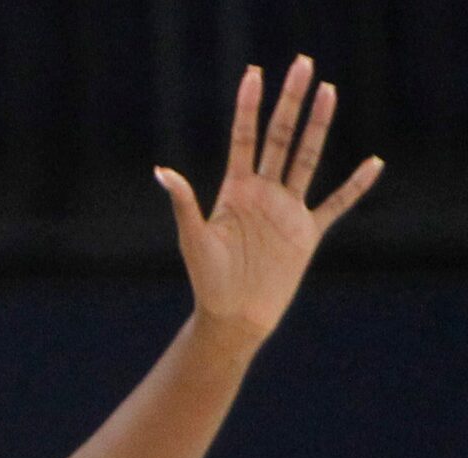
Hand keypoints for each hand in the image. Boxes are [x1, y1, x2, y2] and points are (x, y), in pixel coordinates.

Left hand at [155, 56, 382, 345]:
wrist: (233, 317)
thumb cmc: (208, 280)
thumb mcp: (194, 238)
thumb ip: (184, 203)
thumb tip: (162, 170)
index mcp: (235, 190)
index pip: (244, 138)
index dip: (248, 106)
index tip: (253, 73)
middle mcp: (263, 193)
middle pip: (281, 137)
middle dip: (290, 101)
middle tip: (302, 64)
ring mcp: (287, 209)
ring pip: (307, 157)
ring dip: (318, 125)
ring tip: (329, 91)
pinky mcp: (307, 232)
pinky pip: (337, 204)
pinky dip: (355, 185)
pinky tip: (373, 163)